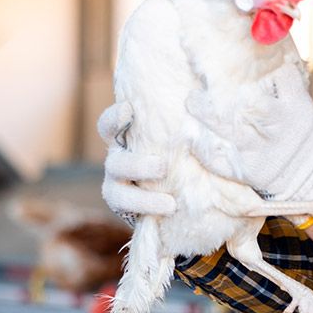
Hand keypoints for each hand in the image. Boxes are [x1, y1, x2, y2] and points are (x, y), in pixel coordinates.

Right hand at [97, 101, 176, 215]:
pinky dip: (151, 214)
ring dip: (143, 200)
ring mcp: (119, 188)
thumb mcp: (175, 131)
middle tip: (162, 168)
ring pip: (119, 195)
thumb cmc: (176, 147)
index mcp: (123, 139)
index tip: (129, 110)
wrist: (177, 185)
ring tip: (170, 204)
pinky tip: (172, 212)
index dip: (114, 118)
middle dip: (137, 166)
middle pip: (115, 163)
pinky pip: (132, 216)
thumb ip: (183, 117)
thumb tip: (205, 96)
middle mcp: (117, 163)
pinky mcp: (128, 211)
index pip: (108, 126)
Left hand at [185, 66, 312, 203]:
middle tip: (205, 78)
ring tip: (192, 102)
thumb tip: (261, 49)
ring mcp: (260, 151)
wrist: (311, 179)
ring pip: (230, 131)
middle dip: (228, 90)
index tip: (236, 54)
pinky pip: (219, 162)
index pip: (279, 77)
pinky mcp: (246, 172)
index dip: (257, 64)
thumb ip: (283, 83)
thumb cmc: (301, 136)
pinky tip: (192, 138)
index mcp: (296, 108)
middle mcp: (278, 128)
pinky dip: (203, 151)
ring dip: (207, 115)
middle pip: (250, 104)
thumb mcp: (302, 107)